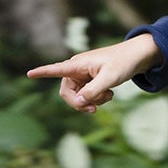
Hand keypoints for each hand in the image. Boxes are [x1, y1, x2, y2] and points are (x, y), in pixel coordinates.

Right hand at [27, 33, 161, 112]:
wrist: (137, 58)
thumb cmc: (123, 63)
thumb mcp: (109, 78)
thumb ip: (93, 91)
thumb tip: (79, 102)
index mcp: (78, 64)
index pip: (56, 69)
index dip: (42, 72)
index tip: (29, 73)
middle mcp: (77, 70)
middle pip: (66, 93)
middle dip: (78, 103)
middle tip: (93, 110)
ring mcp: (83, 76)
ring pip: (78, 97)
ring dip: (92, 101)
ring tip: (109, 98)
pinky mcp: (90, 81)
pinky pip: (87, 96)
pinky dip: (97, 99)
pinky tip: (109, 95)